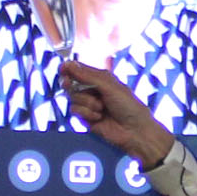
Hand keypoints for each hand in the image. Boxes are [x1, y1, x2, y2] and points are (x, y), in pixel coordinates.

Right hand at [60, 58, 176, 168]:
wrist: (134, 131)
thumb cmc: (128, 106)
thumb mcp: (109, 86)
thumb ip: (87, 76)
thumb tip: (68, 64)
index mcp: (101, 79)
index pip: (80, 70)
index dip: (70, 68)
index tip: (62, 68)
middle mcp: (94, 90)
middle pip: (72, 83)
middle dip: (71, 84)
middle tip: (67, 84)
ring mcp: (89, 105)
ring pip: (73, 98)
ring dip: (86, 102)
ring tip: (101, 108)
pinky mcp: (86, 118)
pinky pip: (76, 111)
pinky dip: (86, 113)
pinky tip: (98, 117)